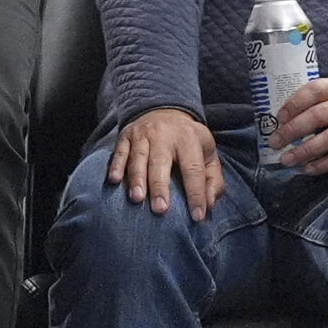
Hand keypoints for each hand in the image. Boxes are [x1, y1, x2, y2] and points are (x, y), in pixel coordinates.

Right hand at [106, 106, 224, 221]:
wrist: (164, 111)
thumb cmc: (188, 142)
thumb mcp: (208, 154)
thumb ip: (213, 180)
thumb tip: (209, 206)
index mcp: (189, 139)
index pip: (193, 169)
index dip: (196, 193)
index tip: (197, 216)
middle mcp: (164, 135)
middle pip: (161, 162)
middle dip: (160, 187)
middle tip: (161, 210)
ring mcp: (143, 134)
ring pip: (138, 158)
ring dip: (137, 179)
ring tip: (137, 199)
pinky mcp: (126, 136)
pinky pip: (120, 151)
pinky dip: (116, 165)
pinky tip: (114, 180)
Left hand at [271, 78, 327, 175]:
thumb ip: (312, 101)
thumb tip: (277, 120)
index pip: (314, 91)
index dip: (294, 104)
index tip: (278, 118)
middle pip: (318, 116)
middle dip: (292, 130)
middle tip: (274, 142)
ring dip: (304, 151)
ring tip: (286, 159)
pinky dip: (322, 164)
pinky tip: (306, 168)